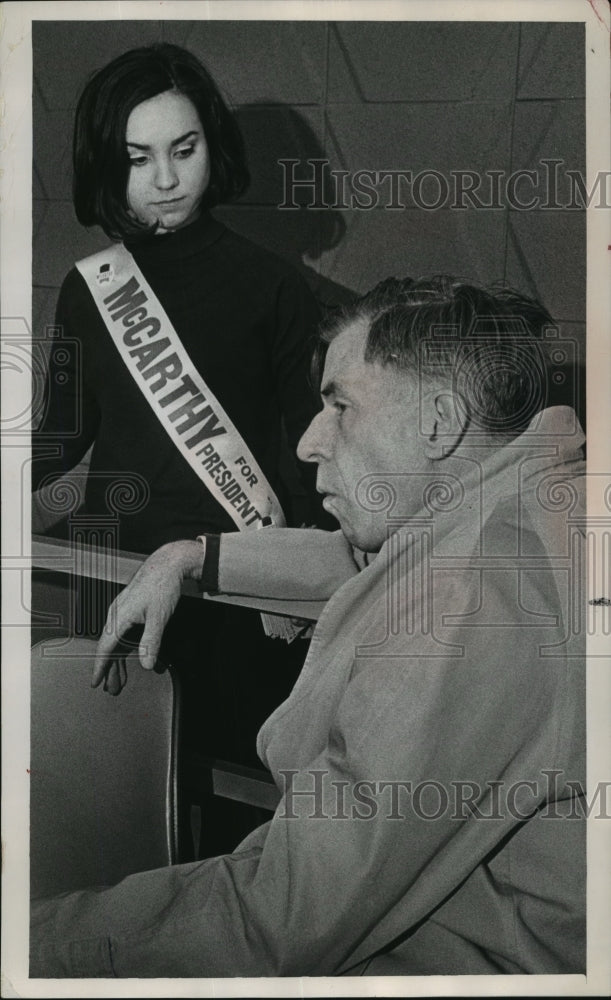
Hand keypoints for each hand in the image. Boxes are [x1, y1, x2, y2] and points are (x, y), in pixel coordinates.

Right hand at [92, 539, 205, 692]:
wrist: (167, 563)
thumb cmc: (162, 585)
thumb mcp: (159, 617)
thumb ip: (151, 642)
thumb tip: (146, 664)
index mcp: (120, 616)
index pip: (105, 647)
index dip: (100, 666)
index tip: (95, 682)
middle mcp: (116, 613)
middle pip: (108, 647)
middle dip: (109, 669)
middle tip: (112, 688)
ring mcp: (121, 609)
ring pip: (114, 640)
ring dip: (116, 659)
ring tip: (119, 678)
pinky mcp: (128, 607)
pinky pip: (120, 632)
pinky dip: (121, 646)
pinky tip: (126, 655)